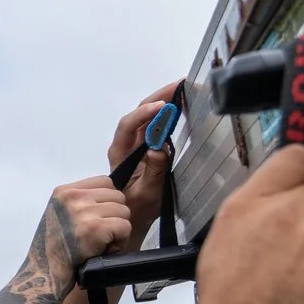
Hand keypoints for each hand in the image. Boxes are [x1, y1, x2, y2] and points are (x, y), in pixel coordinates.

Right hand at [28, 177, 137, 281]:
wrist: (46, 272)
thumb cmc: (55, 247)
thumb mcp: (60, 212)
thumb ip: (81, 201)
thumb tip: (110, 197)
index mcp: (64, 191)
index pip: (105, 182)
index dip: (107, 201)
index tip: (98, 217)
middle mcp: (73, 197)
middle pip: (118, 196)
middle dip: (114, 215)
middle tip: (100, 233)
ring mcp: (84, 212)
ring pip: (124, 211)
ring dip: (118, 229)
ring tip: (101, 242)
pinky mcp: (95, 228)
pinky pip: (125, 226)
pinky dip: (120, 240)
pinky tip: (104, 248)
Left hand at [105, 80, 181, 237]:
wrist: (133, 218)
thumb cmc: (137, 209)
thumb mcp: (146, 195)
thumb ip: (153, 173)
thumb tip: (158, 149)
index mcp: (120, 154)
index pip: (128, 126)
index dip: (143, 114)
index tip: (161, 107)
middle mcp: (127, 145)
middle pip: (139, 115)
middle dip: (157, 98)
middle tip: (179, 85)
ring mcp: (138, 145)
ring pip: (149, 118)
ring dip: (164, 102)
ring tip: (183, 90)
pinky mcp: (149, 147)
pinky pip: (157, 126)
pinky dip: (168, 114)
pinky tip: (181, 106)